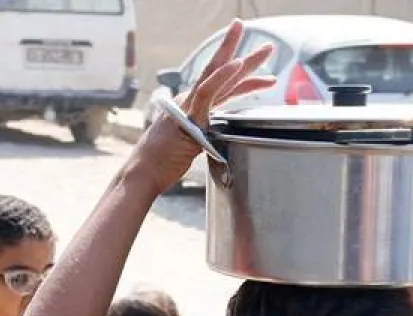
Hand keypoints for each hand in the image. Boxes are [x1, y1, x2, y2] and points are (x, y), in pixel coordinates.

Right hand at [129, 20, 275, 194]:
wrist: (143, 171)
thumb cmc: (163, 162)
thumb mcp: (190, 145)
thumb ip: (203, 136)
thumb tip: (213, 139)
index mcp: (193, 105)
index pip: (222, 86)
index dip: (241, 76)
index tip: (260, 71)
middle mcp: (191, 100)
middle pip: (222, 74)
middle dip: (247, 59)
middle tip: (269, 47)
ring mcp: (189, 106)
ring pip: (218, 75)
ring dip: (243, 61)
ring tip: (266, 49)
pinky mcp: (189, 117)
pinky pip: (207, 92)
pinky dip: (222, 76)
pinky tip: (237, 64)